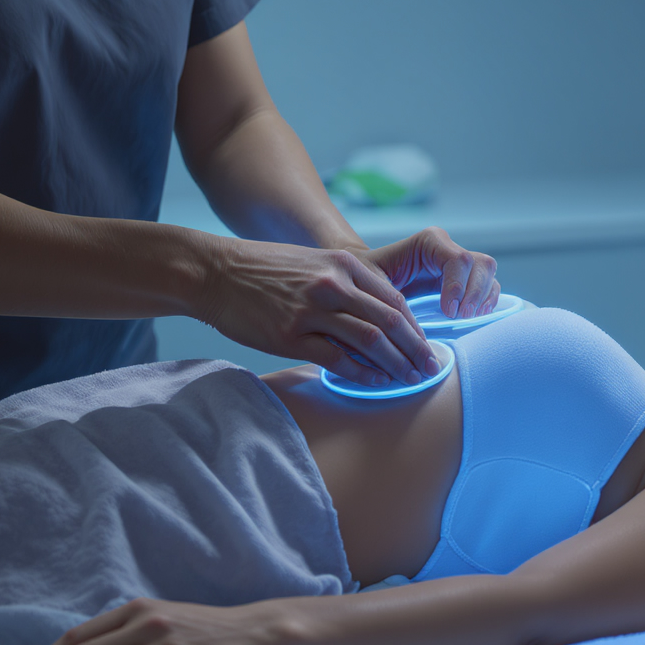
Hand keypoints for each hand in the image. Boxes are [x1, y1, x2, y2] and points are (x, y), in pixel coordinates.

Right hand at [197, 238, 438, 386]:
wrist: (215, 272)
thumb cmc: (265, 270)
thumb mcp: (313, 262)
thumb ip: (348, 282)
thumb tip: (378, 314)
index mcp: (343, 264)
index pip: (394, 299)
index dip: (416, 327)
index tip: (425, 346)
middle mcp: (332, 285)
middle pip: (390, 321)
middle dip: (415, 349)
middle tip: (429, 369)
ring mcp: (311, 310)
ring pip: (370, 341)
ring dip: (395, 364)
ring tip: (409, 381)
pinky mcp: (290, 335)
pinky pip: (337, 359)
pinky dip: (361, 373)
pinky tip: (375, 383)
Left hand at [361, 227, 499, 318]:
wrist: (364, 278)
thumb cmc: (365, 278)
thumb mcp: (371, 283)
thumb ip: (389, 298)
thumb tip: (408, 326)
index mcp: (429, 242)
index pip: (458, 260)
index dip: (458, 286)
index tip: (448, 312)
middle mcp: (447, 248)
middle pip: (480, 264)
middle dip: (475, 293)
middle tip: (461, 317)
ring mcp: (458, 264)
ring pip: (488, 273)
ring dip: (483, 298)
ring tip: (466, 318)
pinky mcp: (463, 280)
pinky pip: (488, 286)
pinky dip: (487, 302)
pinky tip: (472, 317)